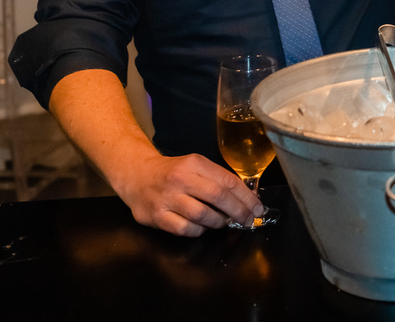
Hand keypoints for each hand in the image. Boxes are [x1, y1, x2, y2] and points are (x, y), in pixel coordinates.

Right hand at [111, 151, 265, 236]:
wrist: (136, 175)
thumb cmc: (173, 173)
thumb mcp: (195, 166)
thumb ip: (216, 179)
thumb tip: (246, 199)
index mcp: (194, 163)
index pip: (227, 180)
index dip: (246, 197)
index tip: (258, 208)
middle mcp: (180, 179)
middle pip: (218, 197)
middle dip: (239, 211)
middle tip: (249, 221)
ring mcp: (167, 198)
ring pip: (202, 215)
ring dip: (219, 222)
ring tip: (223, 222)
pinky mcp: (156, 216)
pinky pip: (185, 229)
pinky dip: (199, 231)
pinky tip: (202, 227)